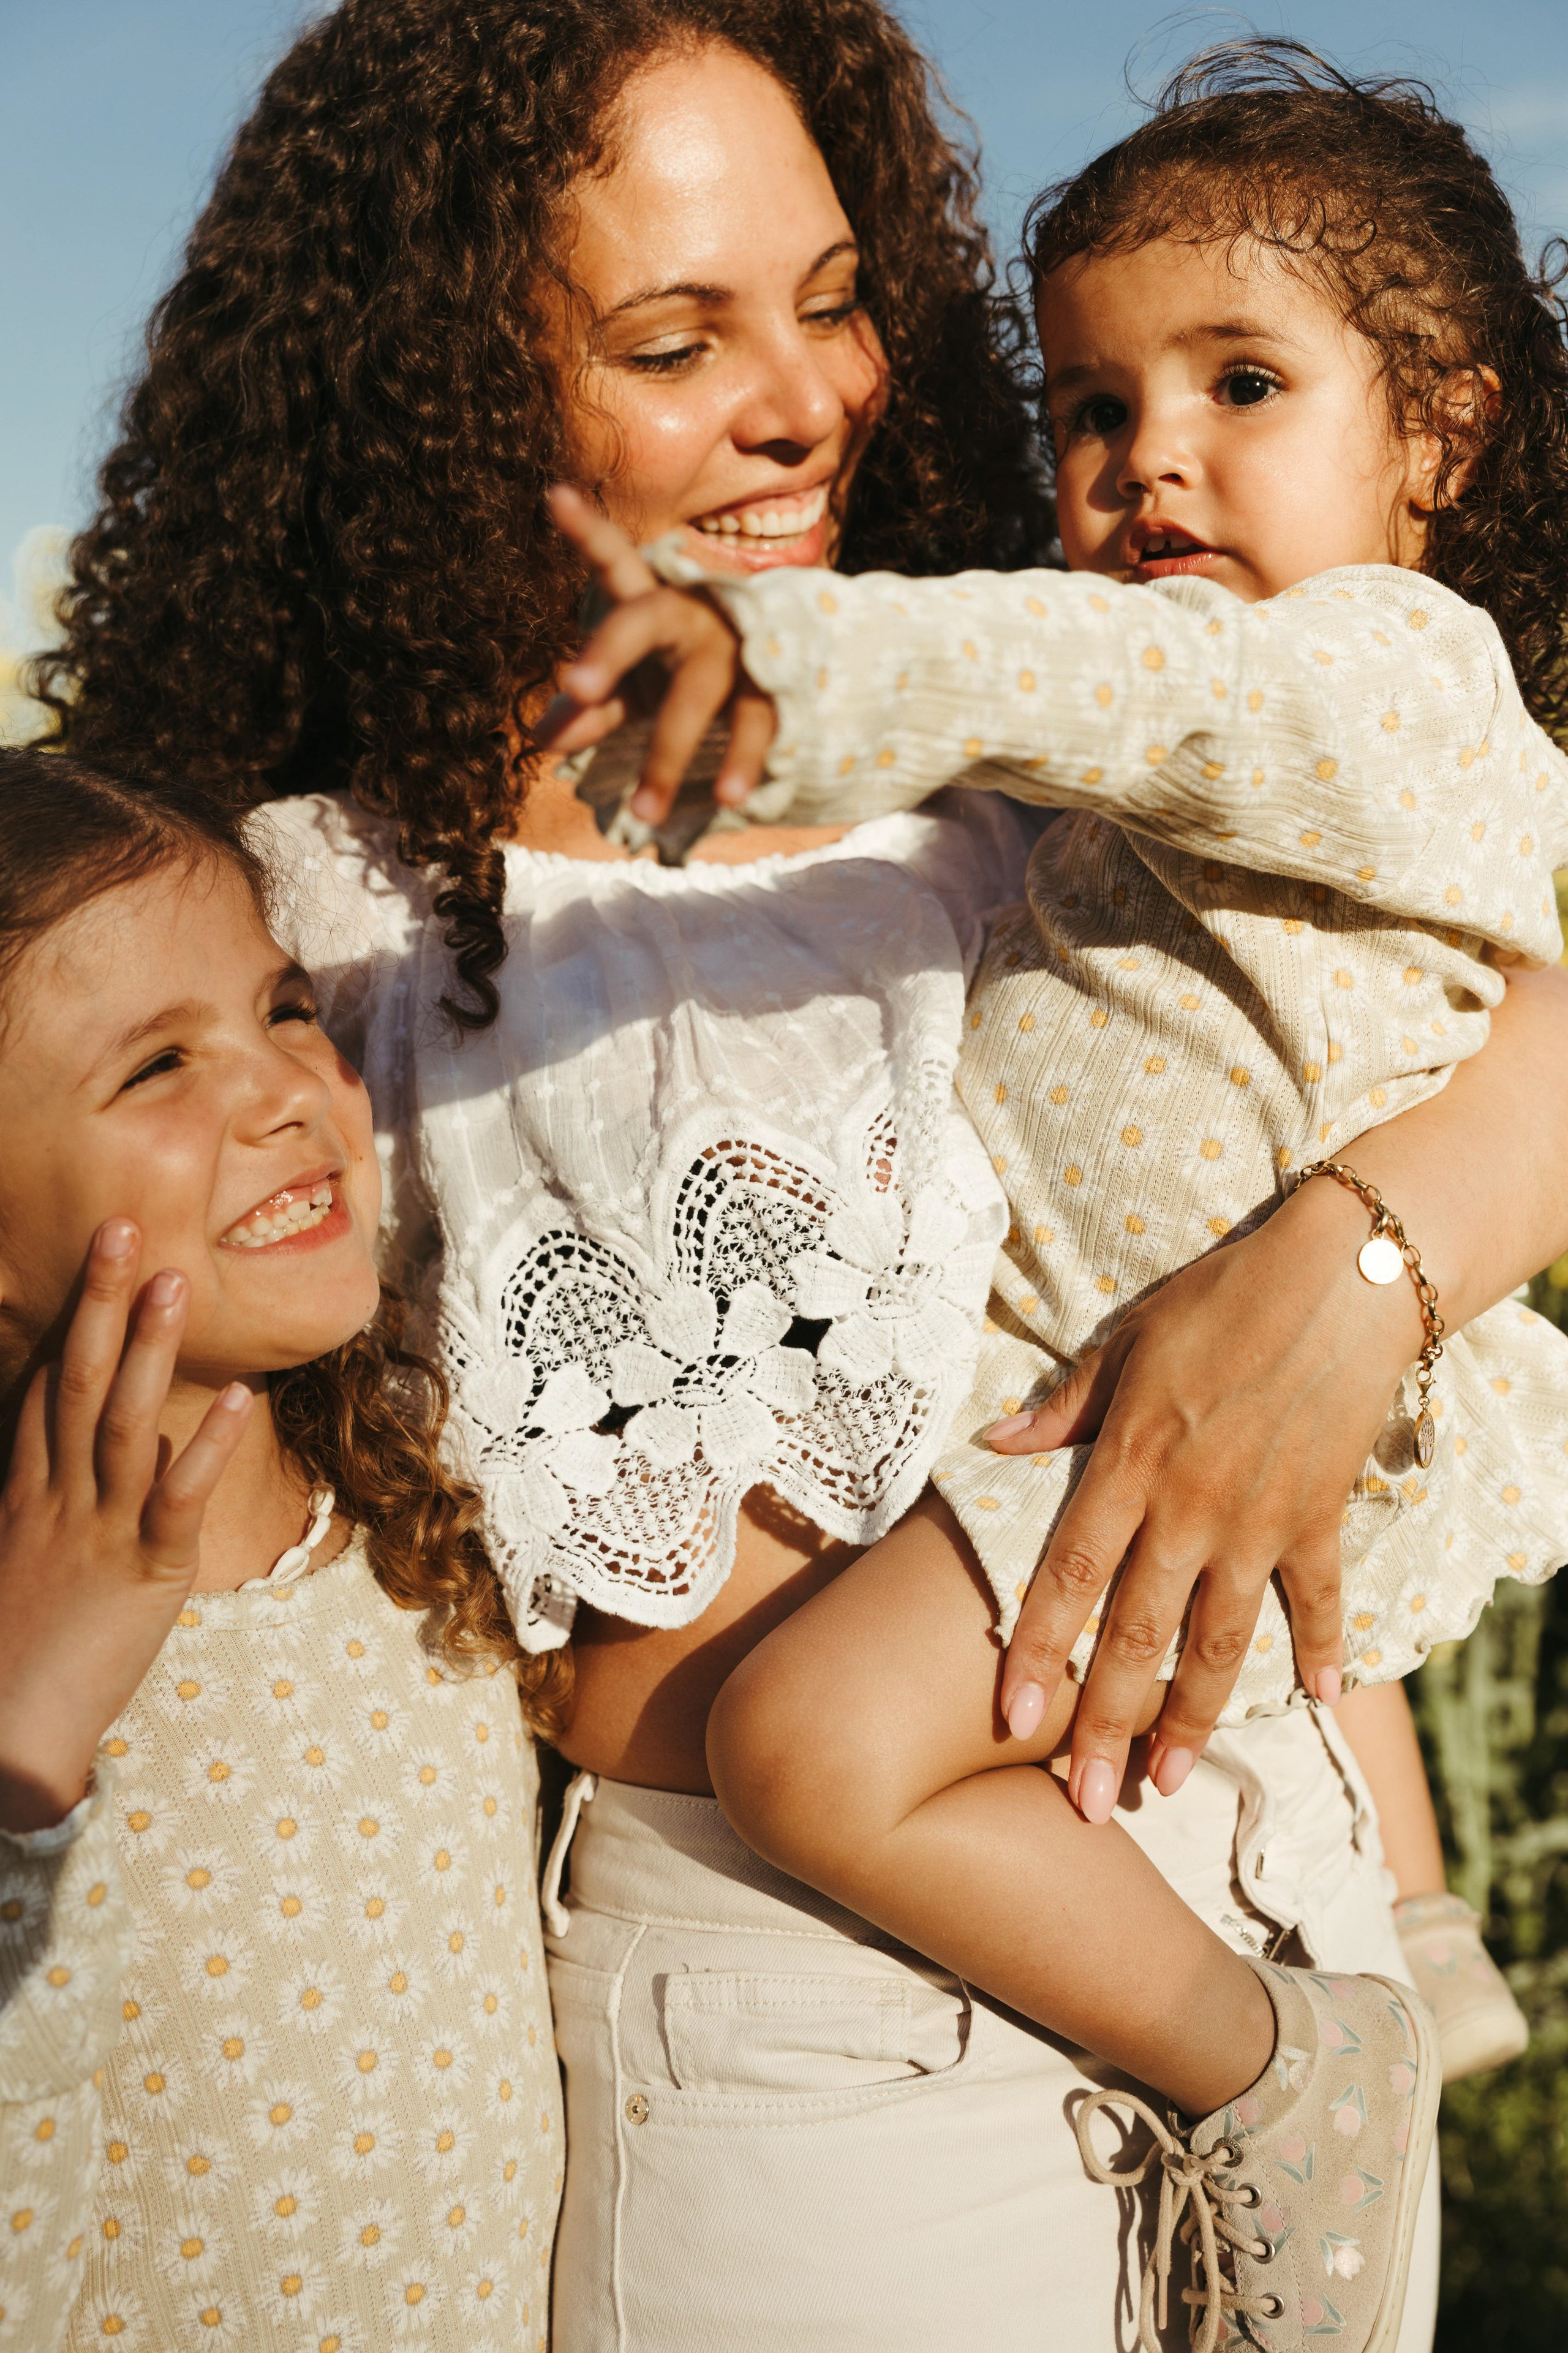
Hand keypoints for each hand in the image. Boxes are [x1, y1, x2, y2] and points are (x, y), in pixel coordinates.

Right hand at [0, 1221, 251, 1832]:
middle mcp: (56, 1501)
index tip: (89, 1266)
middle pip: (77, 1382)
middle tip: (125, 1228)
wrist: (4, 1740)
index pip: (42, 1393)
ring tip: (176, 1281)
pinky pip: (177, 1497)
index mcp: (24, 1499)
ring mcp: (98, 1531)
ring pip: (125, 1421)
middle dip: (99, 1302)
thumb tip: (77, 1478)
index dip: (67, 1325)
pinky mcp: (145, 1574)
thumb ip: (47, 1519)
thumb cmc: (14, 1664)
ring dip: (152, 1348)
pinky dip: (210, 1446)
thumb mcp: (24, 1572)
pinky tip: (243, 1401)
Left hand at [542, 485, 776, 824]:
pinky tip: (730, 799)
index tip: (552, 495)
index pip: (614, 563)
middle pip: (643, 622)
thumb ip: (591, 707)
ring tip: (644, 811)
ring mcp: (733, 648)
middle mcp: (690, 615)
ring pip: (696, 694)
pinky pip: (756, 723)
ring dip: (668, 754)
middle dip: (609, 651)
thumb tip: (537, 740)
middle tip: (575, 686)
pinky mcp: (772, 685)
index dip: (586, 531)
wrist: (784, 668)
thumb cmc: (684, 672)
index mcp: (651, 604)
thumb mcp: (633, 687)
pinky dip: (741, 762)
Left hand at [989, 1174, 1425, 1820]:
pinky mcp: (1320, 1517)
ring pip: (1219, 1644)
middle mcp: (1189, 1510)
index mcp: (1130, 1465)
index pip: (1068, 1575)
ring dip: (1192, 1721)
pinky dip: (1323, 1651)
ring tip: (1166, 1784)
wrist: (1340, 1279)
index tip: (1012, 1720)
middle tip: (1085, 1802)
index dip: (1037, 1652)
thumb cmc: (1219, 1300)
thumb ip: (1063, 1408)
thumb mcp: (1125, 1341)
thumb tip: (994, 1446)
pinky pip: (1319, 1599)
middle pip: (1138, 1637)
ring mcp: (1259, 1522)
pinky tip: (1321, 1703)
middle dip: (1107, 1727)